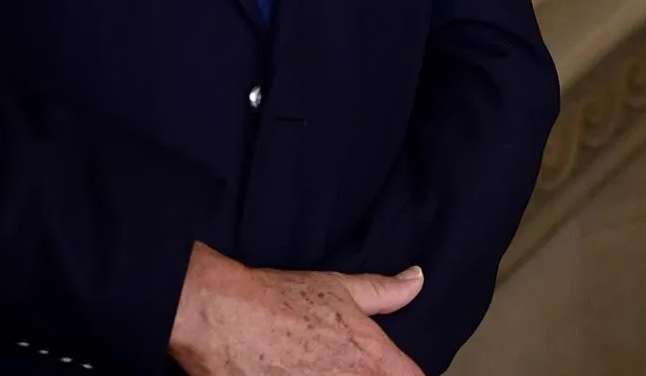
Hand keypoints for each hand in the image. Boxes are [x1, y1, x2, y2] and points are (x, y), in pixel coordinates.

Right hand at [169, 241, 424, 375]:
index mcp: (374, 359)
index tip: (399, 371)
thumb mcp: (339, 287)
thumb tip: (417, 279)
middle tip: (346, 367)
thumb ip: (385, 291)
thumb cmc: (283, 299)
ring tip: (317, 368)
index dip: (409, 374)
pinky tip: (296, 374)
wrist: (229, 320)